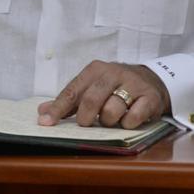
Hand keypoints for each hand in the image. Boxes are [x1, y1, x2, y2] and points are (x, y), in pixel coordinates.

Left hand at [37, 60, 169, 129]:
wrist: (151, 80)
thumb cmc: (115, 86)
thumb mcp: (92, 87)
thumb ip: (69, 100)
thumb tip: (42, 111)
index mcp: (95, 70)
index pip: (72, 91)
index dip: (58, 109)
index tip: (46, 122)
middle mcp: (114, 73)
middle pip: (91, 100)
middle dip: (85, 117)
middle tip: (87, 123)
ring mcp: (133, 84)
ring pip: (112, 110)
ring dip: (108, 121)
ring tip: (112, 118)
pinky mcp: (149, 97)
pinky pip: (134, 117)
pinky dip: (128, 123)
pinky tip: (128, 119)